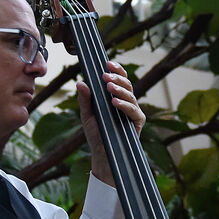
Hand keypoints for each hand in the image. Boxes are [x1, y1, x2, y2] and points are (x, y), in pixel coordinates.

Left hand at [81, 63, 144, 181]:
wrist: (102, 155)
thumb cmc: (96, 135)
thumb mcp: (87, 116)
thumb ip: (85, 100)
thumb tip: (80, 83)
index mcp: (116, 98)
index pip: (120, 80)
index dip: (116, 70)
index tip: (107, 63)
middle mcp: (127, 102)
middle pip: (127, 84)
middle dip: (117, 78)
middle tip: (105, 76)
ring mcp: (133, 112)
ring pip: (131, 95)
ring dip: (120, 90)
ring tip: (108, 87)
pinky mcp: (137, 123)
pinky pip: (134, 111)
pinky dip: (125, 105)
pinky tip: (114, 103)